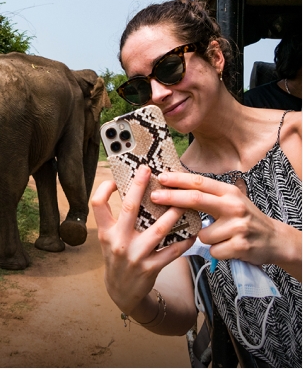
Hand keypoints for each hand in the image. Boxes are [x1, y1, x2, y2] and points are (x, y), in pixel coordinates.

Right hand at [91, 165, 195, 314]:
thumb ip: (117, 220)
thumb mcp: (110, 240)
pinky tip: (193, 231)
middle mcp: (118, 242)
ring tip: (183, 200)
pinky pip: (172, 251)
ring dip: (173, 213)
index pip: (97, 204)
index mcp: (106, 232)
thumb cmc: (117, 258)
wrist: (121, 292)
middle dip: (139, 186)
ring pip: (158, 229)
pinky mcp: (151, 268)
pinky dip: (184, 240)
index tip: (116, 178)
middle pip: (129, 208)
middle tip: (148, 169)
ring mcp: (135, 255)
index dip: (105, 188)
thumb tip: (135, 191)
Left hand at [151, 172, 298, 270]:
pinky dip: (216, 252)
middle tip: (154, 196)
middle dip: (172, 197)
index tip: (161, 177)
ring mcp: (237, 226)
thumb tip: (176, 188)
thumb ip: (208, 196)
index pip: (199, 183)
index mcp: (228, 192)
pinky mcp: (240, 246)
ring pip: (202, 234)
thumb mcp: (231, 200)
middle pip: (196, 200)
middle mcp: (233, 205)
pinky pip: (213, 251)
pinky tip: (228, 247)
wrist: (274, 239)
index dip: (178, 180)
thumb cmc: (245, 218)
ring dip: (205, 239)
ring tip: (220, 237)